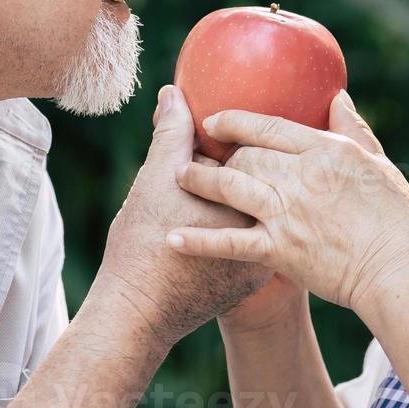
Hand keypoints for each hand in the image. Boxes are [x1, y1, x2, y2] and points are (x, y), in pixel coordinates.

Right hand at [96, 85, 270, 343]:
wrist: (138, 314)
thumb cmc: (144, 245)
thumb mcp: (156, 179)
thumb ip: (171, 133)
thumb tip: (172, 93)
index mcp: (251, 199)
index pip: (262, 152)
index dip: (244, 134)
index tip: (229, 126)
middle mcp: (267, 228)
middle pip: (270, 182)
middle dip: (256, 164)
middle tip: (233, 149)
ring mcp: (263, 257)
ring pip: (264, 211)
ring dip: (253, 196)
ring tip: (227, 185)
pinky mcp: (253, 276)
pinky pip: (258, 238)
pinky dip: (246, 223)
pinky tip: (224, 213)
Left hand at [165, 91, 408, 314]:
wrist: (396, 270)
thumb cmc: (395, 218)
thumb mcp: (377, 164)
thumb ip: (352, 129)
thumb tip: (336, 95)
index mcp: (327, 152)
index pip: (271, 127)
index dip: (236, 121)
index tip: (214, 120)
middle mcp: (302, 177)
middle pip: (247, 155)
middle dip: (220, 154)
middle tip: (200, 155)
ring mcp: (288, 214)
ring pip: (232, 187)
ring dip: (201, 181)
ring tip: (179, 177)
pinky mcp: (279, 251)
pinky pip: (230, 242)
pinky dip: (200, 240)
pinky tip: (175, 237)